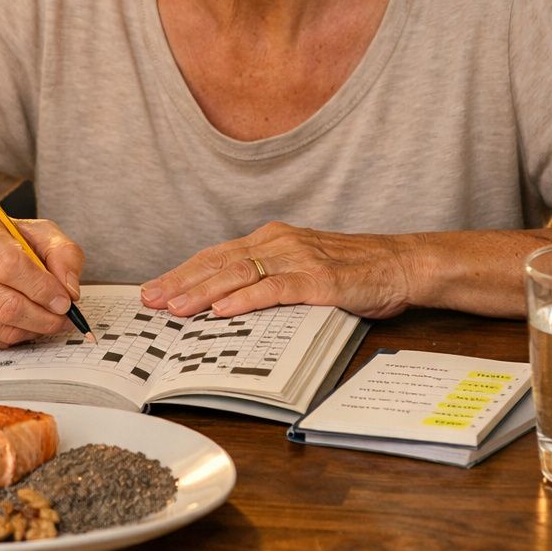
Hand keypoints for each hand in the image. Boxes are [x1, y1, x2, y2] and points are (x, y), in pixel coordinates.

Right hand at [0, 212, 85, 347]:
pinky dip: (15, 337)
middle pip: (5, 304)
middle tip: (64, 317)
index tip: (65, 300)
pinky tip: (25, 323)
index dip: (42, 288)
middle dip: (44, 317)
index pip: (9, 265)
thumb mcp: (39, 234)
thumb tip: (70, 290)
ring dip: (33, 330)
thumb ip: (63, 253)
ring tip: (48, 320)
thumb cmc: (3, 243)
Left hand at [139, 221, 414, 319]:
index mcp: (274, 239)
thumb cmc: (354, 270)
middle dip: (181, 283)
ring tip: (176, 308)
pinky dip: (245, 300)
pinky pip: (274, 289)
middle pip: (219, 262)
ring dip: (203, 292)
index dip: (184, 272)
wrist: (400, 263)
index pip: (218, 255)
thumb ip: (270, 278)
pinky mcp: (318, 281)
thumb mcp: (304, 267)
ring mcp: (299, 259)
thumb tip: (229, 303)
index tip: (156, 289)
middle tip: (151, 301)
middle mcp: (281, 243)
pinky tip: (223, 311)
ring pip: (239, 273)